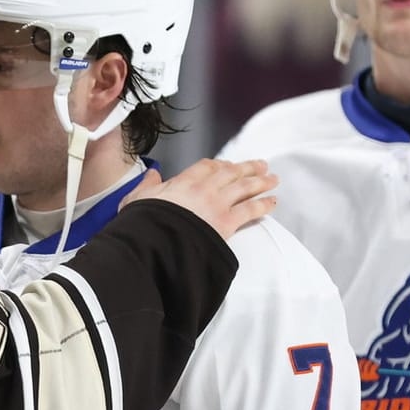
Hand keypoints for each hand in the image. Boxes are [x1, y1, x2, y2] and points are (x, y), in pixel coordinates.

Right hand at [126, 158, 277, 238]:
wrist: (153, 244)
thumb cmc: (142, 225)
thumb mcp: (136, 200)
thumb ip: (147, 186)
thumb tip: (152, 174)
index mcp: (183, 182)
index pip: (207, 167)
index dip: (220, 165)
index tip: (228, 164)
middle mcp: (203, 189)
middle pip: (232, 172)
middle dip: (248, 168)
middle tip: (261, 165)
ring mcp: (217, 205)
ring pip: (245, 187)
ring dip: (261, 182)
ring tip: (273, 179)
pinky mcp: (226, 223)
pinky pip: (250, 209)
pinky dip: (263, 204)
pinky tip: (273, 202)